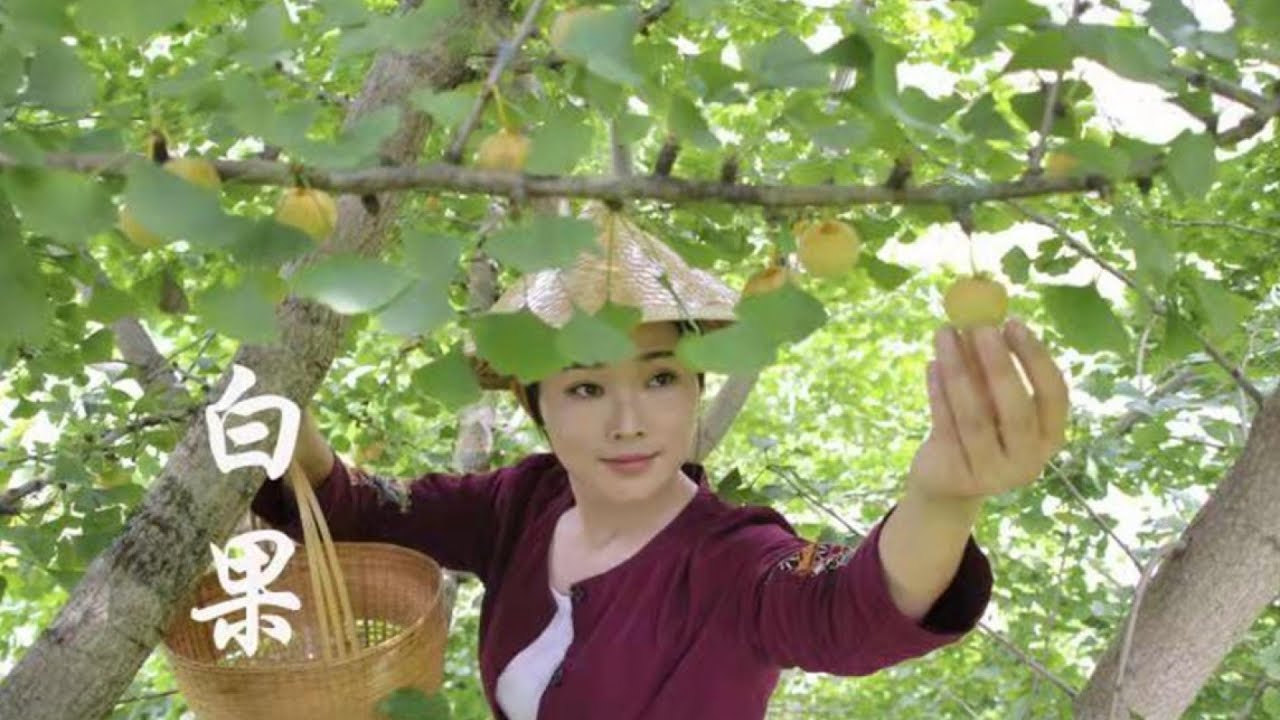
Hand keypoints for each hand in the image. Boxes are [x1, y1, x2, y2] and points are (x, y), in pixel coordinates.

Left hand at [907, 318, 1068, 503]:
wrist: (947, 482)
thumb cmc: (977, 431)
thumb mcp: (989, 399)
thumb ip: (987, 365)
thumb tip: (977, 313)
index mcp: (1050, 436)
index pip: (1055, 395)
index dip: (1035, 358)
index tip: (1013, 322)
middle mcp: (1029, 459)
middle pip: (1016, 408)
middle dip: (998, 363)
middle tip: (979, 326)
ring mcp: (994, 474)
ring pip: (975, 417)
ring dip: (958, 369)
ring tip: (944, 333)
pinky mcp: (958, 475)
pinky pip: (947, 427)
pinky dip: (938, 393)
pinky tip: (932, 365)